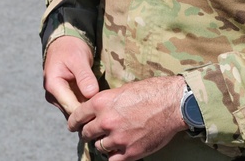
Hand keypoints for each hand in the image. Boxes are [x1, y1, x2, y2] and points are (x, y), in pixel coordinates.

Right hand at [44, 36, 98, 116]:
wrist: (64, 42)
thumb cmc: (70, 48)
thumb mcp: (79, 59)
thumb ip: (84, 77)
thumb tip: (91, 95)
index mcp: (53, 86)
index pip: (72, 108)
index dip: (88, 111)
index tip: (105, 109)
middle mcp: (52, 95)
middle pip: (73, 113)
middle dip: (89, 112)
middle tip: (109, 110)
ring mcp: (57, 97)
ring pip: (75, 111)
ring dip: (88, 110)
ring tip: (105, 107)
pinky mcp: (64, 97)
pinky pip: (76, 106)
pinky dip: (86, 105)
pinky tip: (98, 102)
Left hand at [67, 75, 187, 160]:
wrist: (171, 104)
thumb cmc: (149, 92)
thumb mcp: (122, 90)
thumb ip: (106, 102)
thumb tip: (97, 110)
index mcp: (101, 103)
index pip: (77, 116)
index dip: (74, 122)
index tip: (73, 125)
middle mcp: (106, 121)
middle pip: (86, 133)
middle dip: (88, 133)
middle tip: (91, 133)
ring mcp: (118, 138)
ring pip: (99, 147)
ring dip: (102, 144)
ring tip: (108, 140)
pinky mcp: (130, 152)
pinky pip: (113, 160)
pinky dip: (113, 156)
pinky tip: (117, 151)